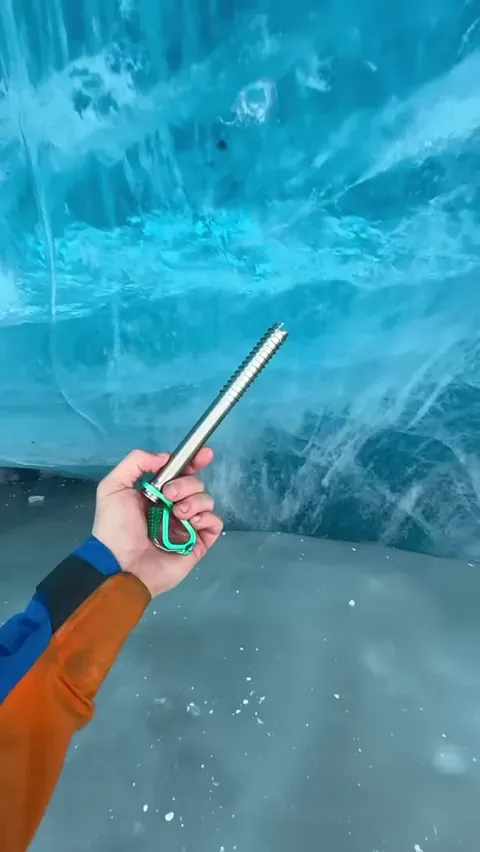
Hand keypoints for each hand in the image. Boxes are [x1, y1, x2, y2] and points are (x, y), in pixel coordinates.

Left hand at [92, 448, 221, 597]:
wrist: (120, 563)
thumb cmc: (115, 526)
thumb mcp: (113, 486)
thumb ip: (136, 462)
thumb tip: (166, 457)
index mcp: (157, 494)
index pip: (181, 473)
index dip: (194, 462)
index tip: (204, 455)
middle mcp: (174, 507)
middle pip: (196, 484)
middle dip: (185, 485)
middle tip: (169, 496)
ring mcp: (187, 526)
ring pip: (206, 501)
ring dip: (194, 501)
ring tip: (177, 513)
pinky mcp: (197, 544)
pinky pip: (215, 523)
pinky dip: (208, 518)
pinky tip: (192, 522)